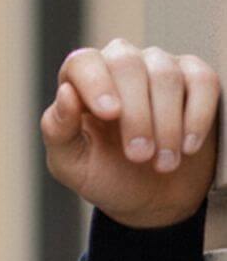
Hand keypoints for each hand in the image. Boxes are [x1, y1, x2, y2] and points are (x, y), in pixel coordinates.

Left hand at [40, 38, 220, 226]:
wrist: (151, 198)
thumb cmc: (106, 176)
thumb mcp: (71, 164)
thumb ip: (58, 130)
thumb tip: (66, 93)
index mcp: (82, 82)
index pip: (83, 62)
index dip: (95, 83)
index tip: (110, 114)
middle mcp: (120, 66)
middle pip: (127, 65)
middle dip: (135, 114)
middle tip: (139, 156)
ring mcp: (159, 67)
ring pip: (165, 75)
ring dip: (166, 125)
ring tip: (163, 164)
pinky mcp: (196, 79)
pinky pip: (202, 82)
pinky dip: (198, 116)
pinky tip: (189, 146)